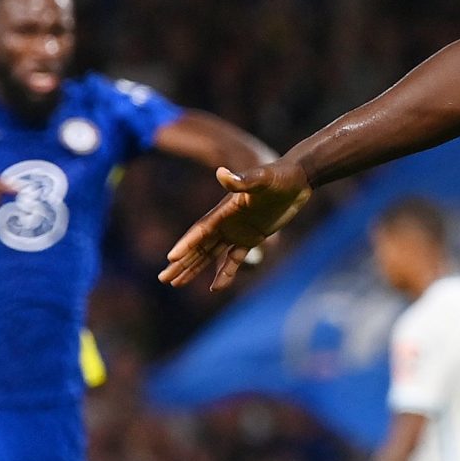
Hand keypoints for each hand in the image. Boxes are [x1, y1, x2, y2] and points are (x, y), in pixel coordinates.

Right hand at [162, 159, 312, 292]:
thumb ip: (242, 180)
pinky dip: (225, 273)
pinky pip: (234, 259)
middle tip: (163, 278)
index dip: (187, 244)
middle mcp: (226, 222)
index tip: (171, 258)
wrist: (296, 179)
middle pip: (199, 246)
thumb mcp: (262, 178)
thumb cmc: (279, 175)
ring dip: (195, 268)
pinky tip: (215, 287)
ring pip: (210, 254)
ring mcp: (237, 231)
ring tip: (177, 283)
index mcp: (225, 210)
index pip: (201, 230)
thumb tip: (221, 173)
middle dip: (182, 263)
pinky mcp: (251, 238)